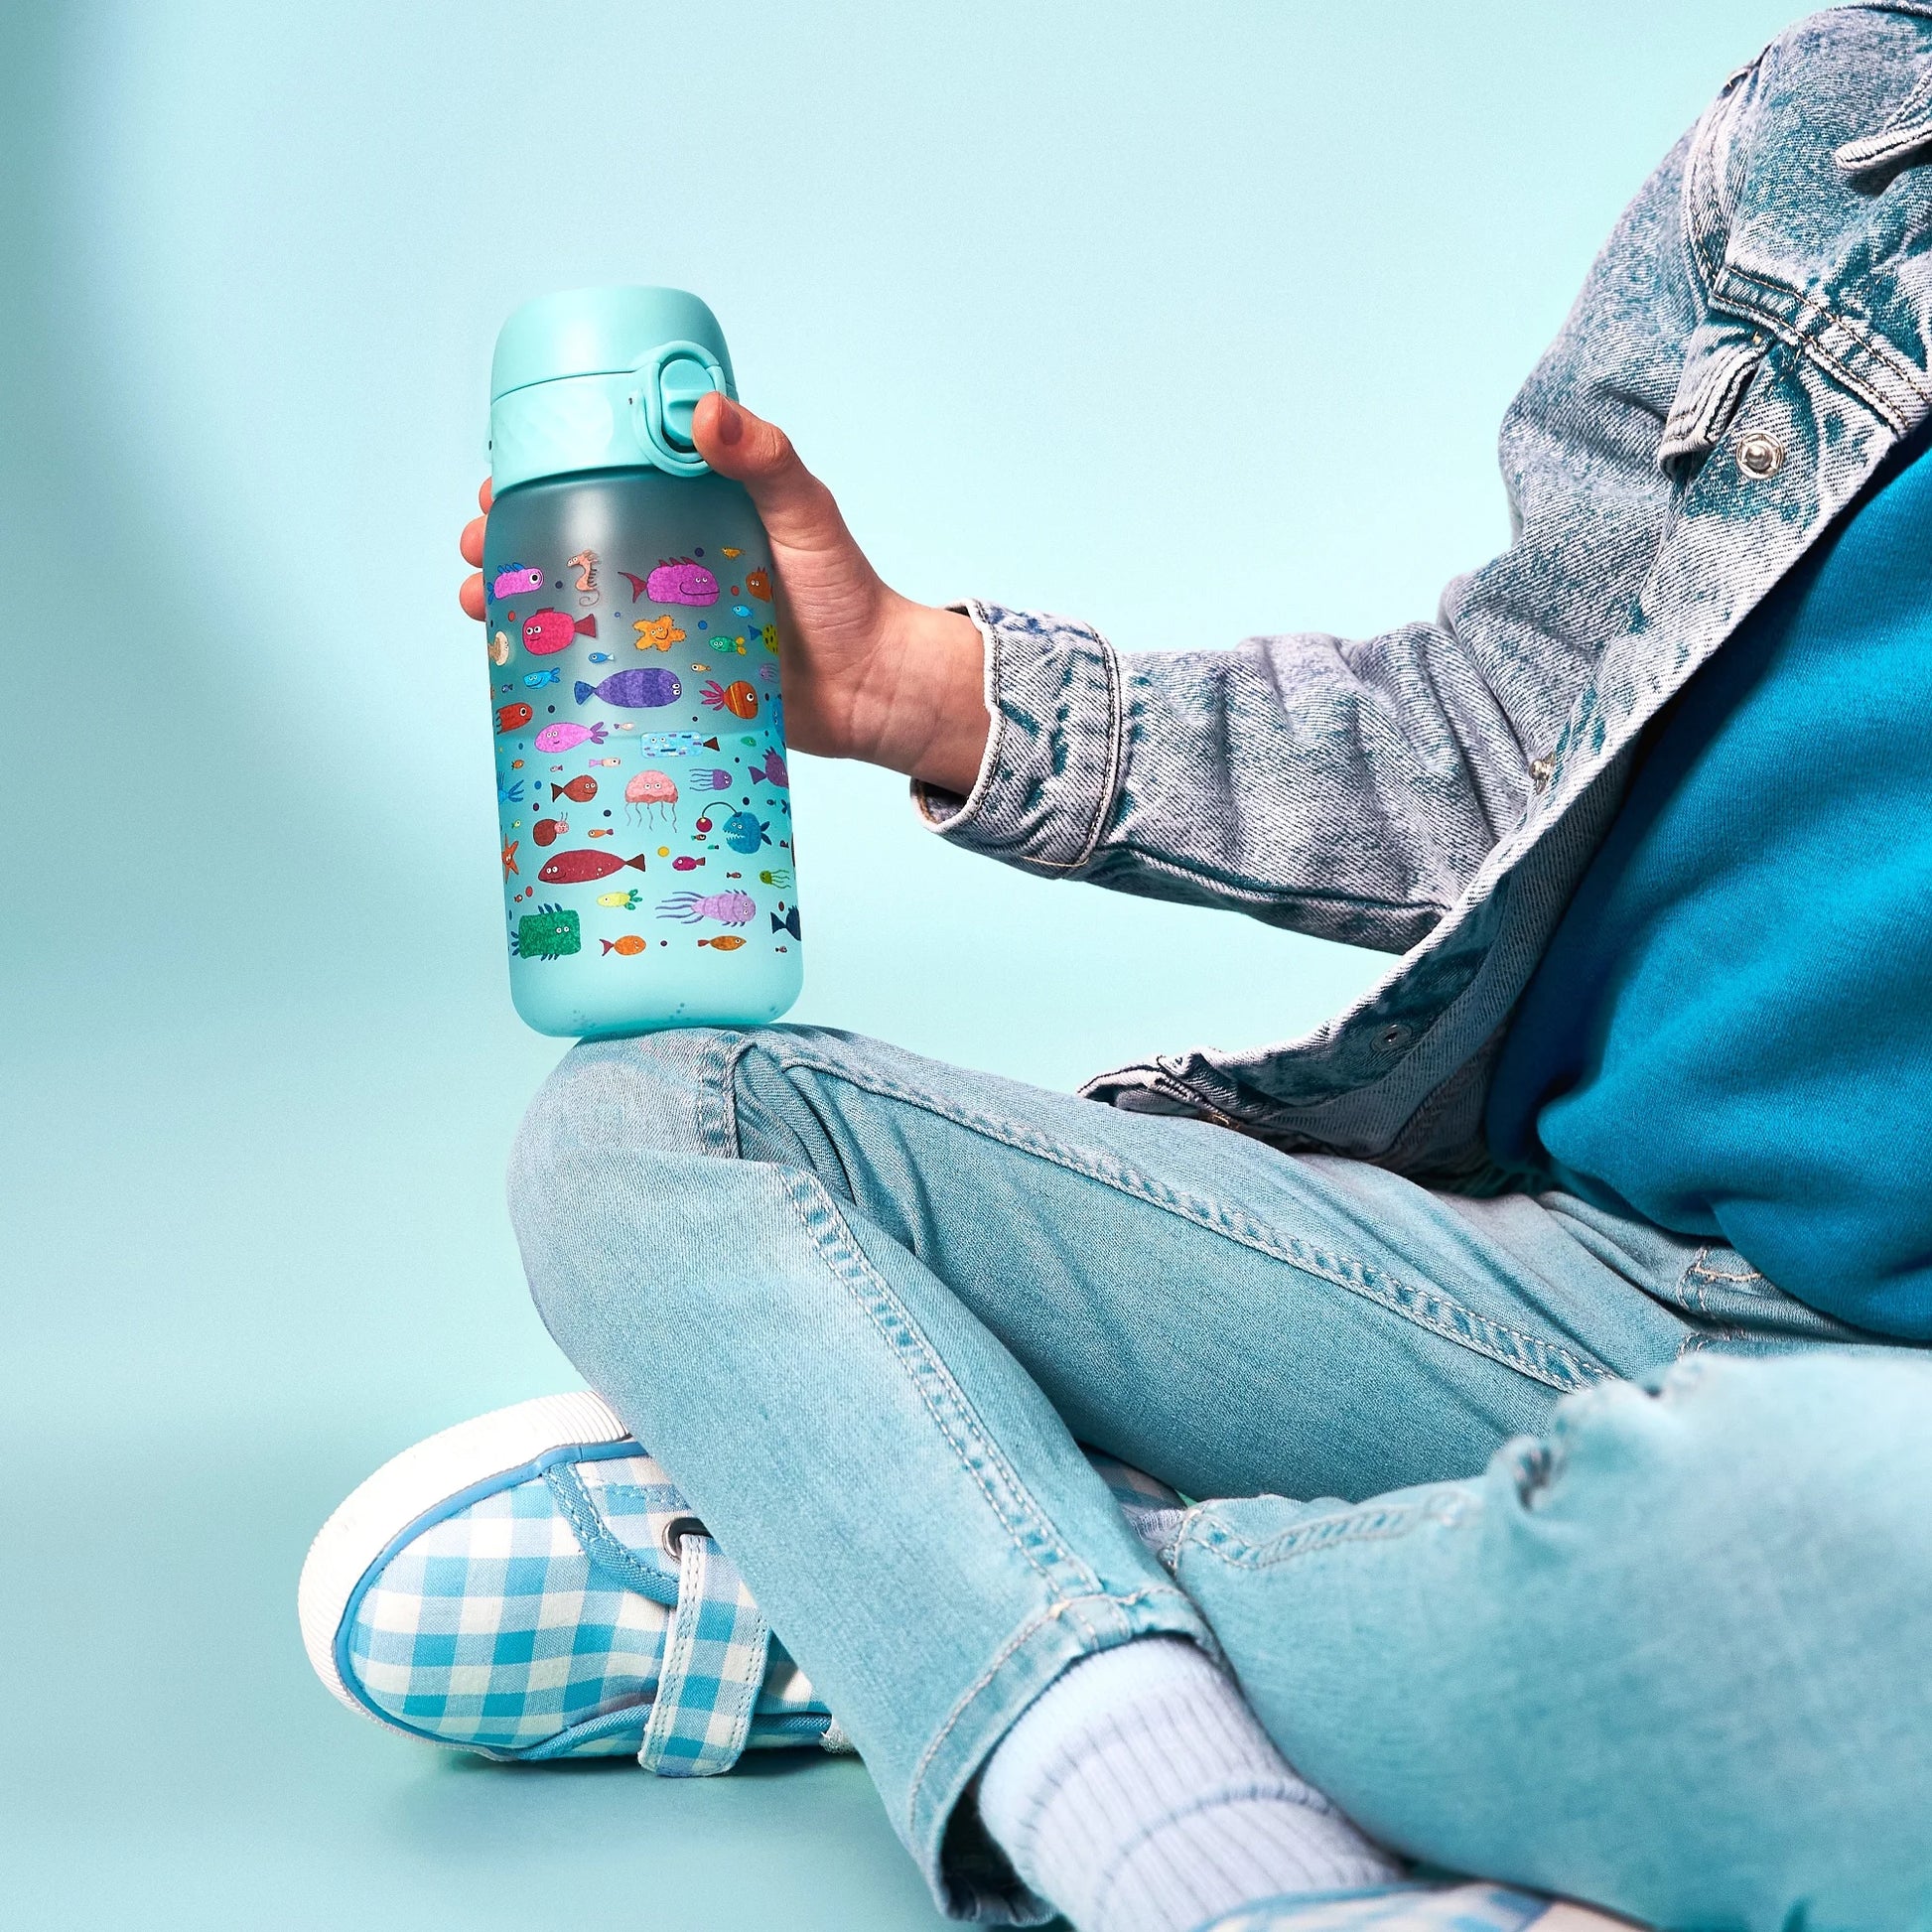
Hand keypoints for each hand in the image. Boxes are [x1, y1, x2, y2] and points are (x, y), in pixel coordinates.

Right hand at [458, 397, 989, 793]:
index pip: (601, 474)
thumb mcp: (804, 514)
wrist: (873, 690)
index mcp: (689, 506)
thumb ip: (764, 460)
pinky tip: (519, 664)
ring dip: (516, 597)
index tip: (500, 477)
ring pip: (572, 599)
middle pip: (570, 537)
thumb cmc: (847, 596)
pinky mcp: (669, 672)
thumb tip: (706, 410)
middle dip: (510, 538)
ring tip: (481, 603)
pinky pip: (602, 662)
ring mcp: (664, 616)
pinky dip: (556, 660)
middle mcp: (668, 556)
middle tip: (479, 547)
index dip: (543, 471)